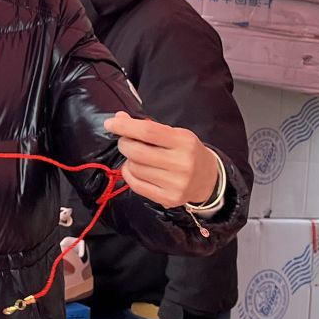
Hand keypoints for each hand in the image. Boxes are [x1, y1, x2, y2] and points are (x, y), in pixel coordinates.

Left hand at [104, 113, 224, 212]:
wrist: (208, 179)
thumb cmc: (186, 151)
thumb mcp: (174, 133)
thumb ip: (147, 126)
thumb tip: (117, 119)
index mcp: (183, 141)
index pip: (148, 132)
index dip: (125, 127)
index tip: (110, 124)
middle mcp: (181, 163)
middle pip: (137, 152)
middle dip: (124, 144)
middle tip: (126, 142)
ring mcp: (175, 184)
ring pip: (134, 168)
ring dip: (128, 160)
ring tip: (137, 157)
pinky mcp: (168, 198)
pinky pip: (136, 185)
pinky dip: (129, 174)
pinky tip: (135, 169)